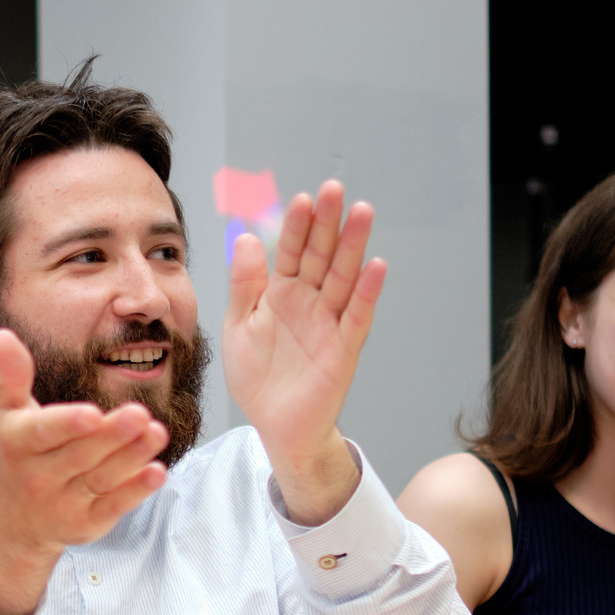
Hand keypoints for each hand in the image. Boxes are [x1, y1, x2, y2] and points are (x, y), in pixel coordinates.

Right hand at [0, 329, 168, 614]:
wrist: (13, 519)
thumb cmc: (16, 450)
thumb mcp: (5, 411)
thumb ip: (11, 373)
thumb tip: (1, 334)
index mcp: (19, 444)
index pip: (43, 433)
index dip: (67, 424)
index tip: (92, 413)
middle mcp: (39, 477)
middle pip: (80, 455)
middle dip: (112, 436)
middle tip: (141, 414)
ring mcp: (64, 502)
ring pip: (102, 478)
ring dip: (132, 457)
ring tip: (157, 432)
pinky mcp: (88, 522)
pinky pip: (114, 505)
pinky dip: (136, 491)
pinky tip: (157, 471)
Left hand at [224, 181, 385, 522]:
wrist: (274, 425)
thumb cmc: (258, 376)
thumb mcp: (238, 325)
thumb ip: (245, 284)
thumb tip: (247, 237)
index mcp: (282, 293)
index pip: (292, 251)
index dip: (297, 226)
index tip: (302, 198)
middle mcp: (310, 302)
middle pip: (322, 256)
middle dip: (328, 223)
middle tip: (335, 189)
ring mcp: (329, 323)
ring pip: (343, 278)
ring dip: (353, 246)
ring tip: (362, 212)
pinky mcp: (343, 349)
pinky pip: (357, 317)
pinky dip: (366, 293)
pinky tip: (375, 265)